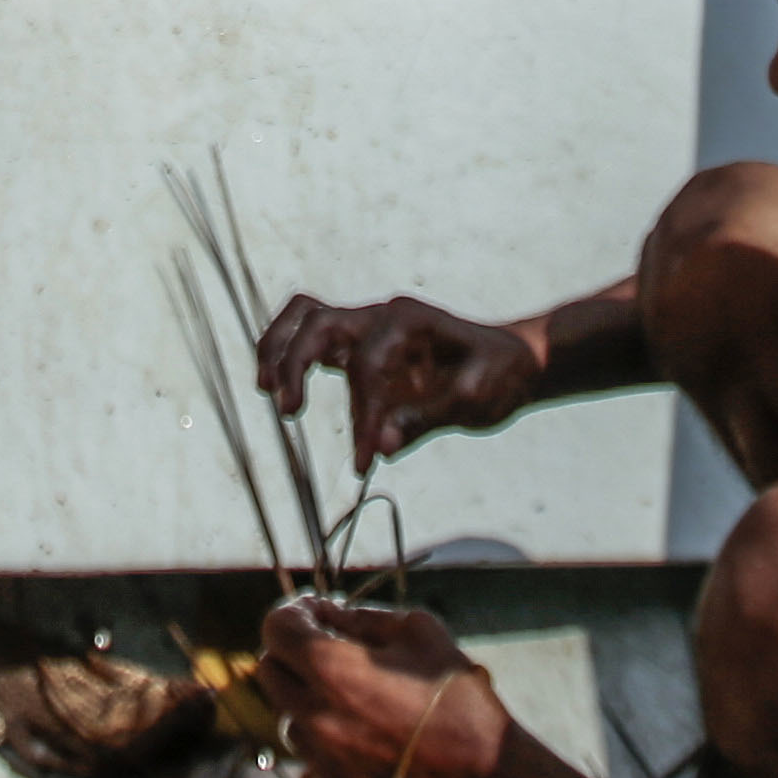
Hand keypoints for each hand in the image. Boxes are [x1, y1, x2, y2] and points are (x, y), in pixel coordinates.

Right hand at [254, 291, 540, 472]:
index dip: (362, 414)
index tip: (365, 461)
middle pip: (319, 322)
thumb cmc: (499, 376)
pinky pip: (312, 334)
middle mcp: (382, 316)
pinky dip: (289, 354)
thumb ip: (427, 419)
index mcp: (410, 321)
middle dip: (295, 362)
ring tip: (266, 389)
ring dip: (279, 348)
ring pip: (306, 316)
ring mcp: (368, 326)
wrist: (511, 360)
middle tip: (288, 411)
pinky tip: (280, 388)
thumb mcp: (477, 399)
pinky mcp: (361, 344)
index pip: (367, 365)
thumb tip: (382, 448)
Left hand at [258, 598, 505, 777]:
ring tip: (351, 693)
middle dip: (294, 651)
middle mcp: (315, 716)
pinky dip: (326, 735)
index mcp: (331, 671)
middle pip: (270, 670)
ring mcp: (323, 757)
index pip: (277, 627)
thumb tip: (334, 616)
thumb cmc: (457, 699)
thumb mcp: (421, 633)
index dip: (295, 611)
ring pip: (288, 715)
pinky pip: (311, 753)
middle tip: (329, 645)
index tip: (318, 611)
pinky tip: (364, 729)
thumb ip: (367, 618)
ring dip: (307, 696)